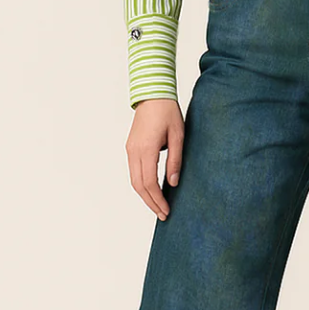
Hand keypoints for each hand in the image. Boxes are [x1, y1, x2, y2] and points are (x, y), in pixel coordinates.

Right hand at [126, 98, 184, 220]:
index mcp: (146, 149)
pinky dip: (141, 184)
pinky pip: (134, 171)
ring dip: (145, 195)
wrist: (153, 95)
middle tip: (163, 214)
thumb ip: (175, 159)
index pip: (149, 183)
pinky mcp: (130, 147)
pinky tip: (151, 190)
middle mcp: (134, 152)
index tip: (166, 210)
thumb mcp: (178, 135)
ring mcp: (130, 149)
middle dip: (150, 202)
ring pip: (134, 180)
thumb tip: (173, 183)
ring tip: (158, 206)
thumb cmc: (168, 112)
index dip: (157, 199)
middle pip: (139, 186)